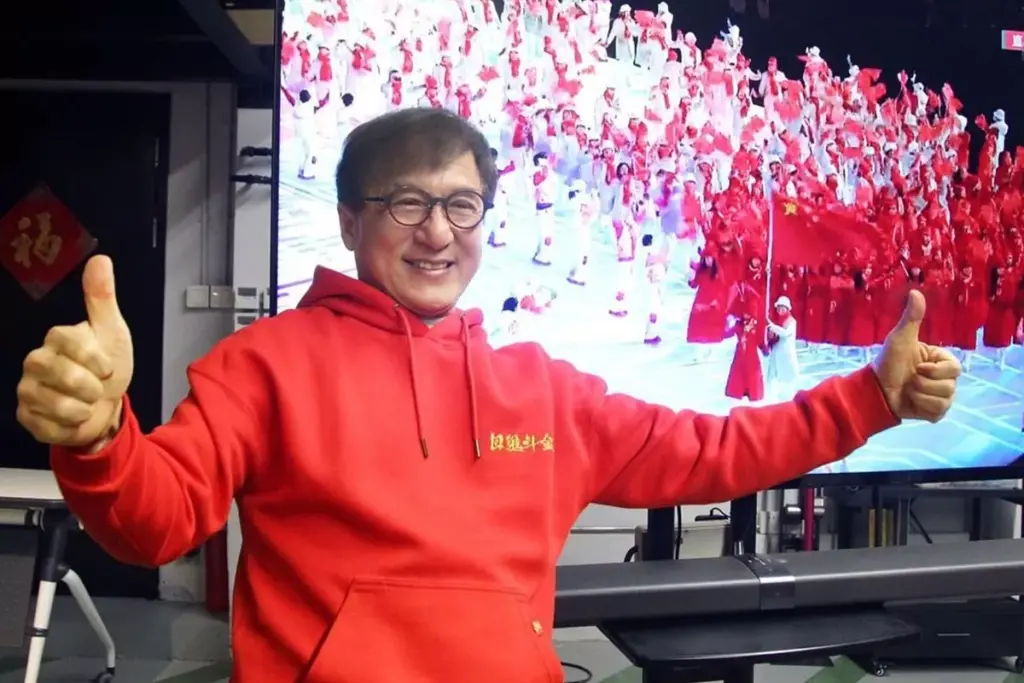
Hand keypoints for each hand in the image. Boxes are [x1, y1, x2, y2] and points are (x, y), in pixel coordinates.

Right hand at [16, 256, 133, 448]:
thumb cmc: (108, 365)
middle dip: (91, 386)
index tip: (108, 367)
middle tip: (98, 387)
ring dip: (83, 409)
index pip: (67, 340)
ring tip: (87, 403)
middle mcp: (35, 361)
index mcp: (56, 338)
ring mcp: (28, 390)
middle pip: (61, 374)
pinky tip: (75, 420)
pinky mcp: (26, 417)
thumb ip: (102, 299)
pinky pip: (48, 427)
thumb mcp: (113, 332)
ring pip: (56, 404)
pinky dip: (71, 428)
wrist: (107, 406)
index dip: (94, 358)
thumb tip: (101, 258)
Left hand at [872, 290, 960, 422]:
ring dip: (920, 395)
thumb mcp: (900, 339)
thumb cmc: (887, 363)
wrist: (874, 391)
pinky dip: (922, 409)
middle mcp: (944, 378)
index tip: (918, 367)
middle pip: (950, 386)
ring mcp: (941, 396)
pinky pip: (938, 413)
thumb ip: (911, 318)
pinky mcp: (935, 412)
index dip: (935, 370)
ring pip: (945, 400)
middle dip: (924, 384)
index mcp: (940, 361)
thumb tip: (916, 292)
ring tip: (907, 390)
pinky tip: (911, 403)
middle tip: (909, 379)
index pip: (955, 368)